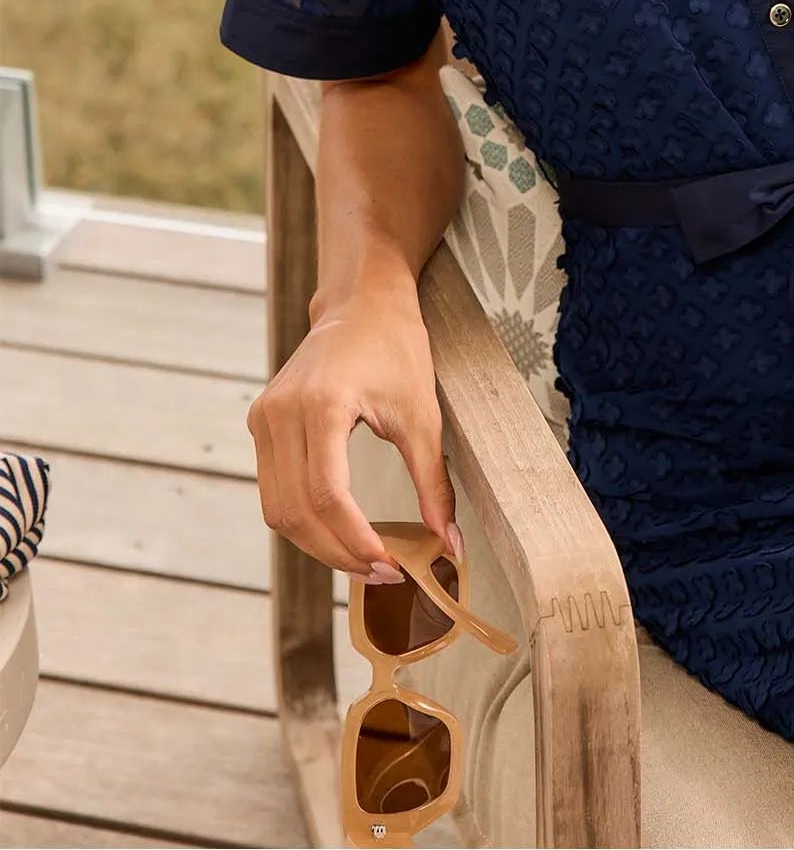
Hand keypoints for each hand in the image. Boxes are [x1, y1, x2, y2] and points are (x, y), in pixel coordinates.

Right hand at [246, 287, 465, 582]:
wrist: (361, 301)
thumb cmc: (396, 347)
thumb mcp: (422, 414)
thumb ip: (433, 482)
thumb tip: (450, 546)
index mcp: (321, 405)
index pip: (327, 496)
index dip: (356, 541)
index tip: (392, 567)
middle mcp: (280, 412)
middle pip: (295, 511)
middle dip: (338, 553)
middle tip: (383, 574)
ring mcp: (264, 417)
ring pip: (278, 509)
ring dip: (318, 544)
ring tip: (364, 560)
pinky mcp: (261, 422)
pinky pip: (274, 489)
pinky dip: (304, 518)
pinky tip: (340, 531)